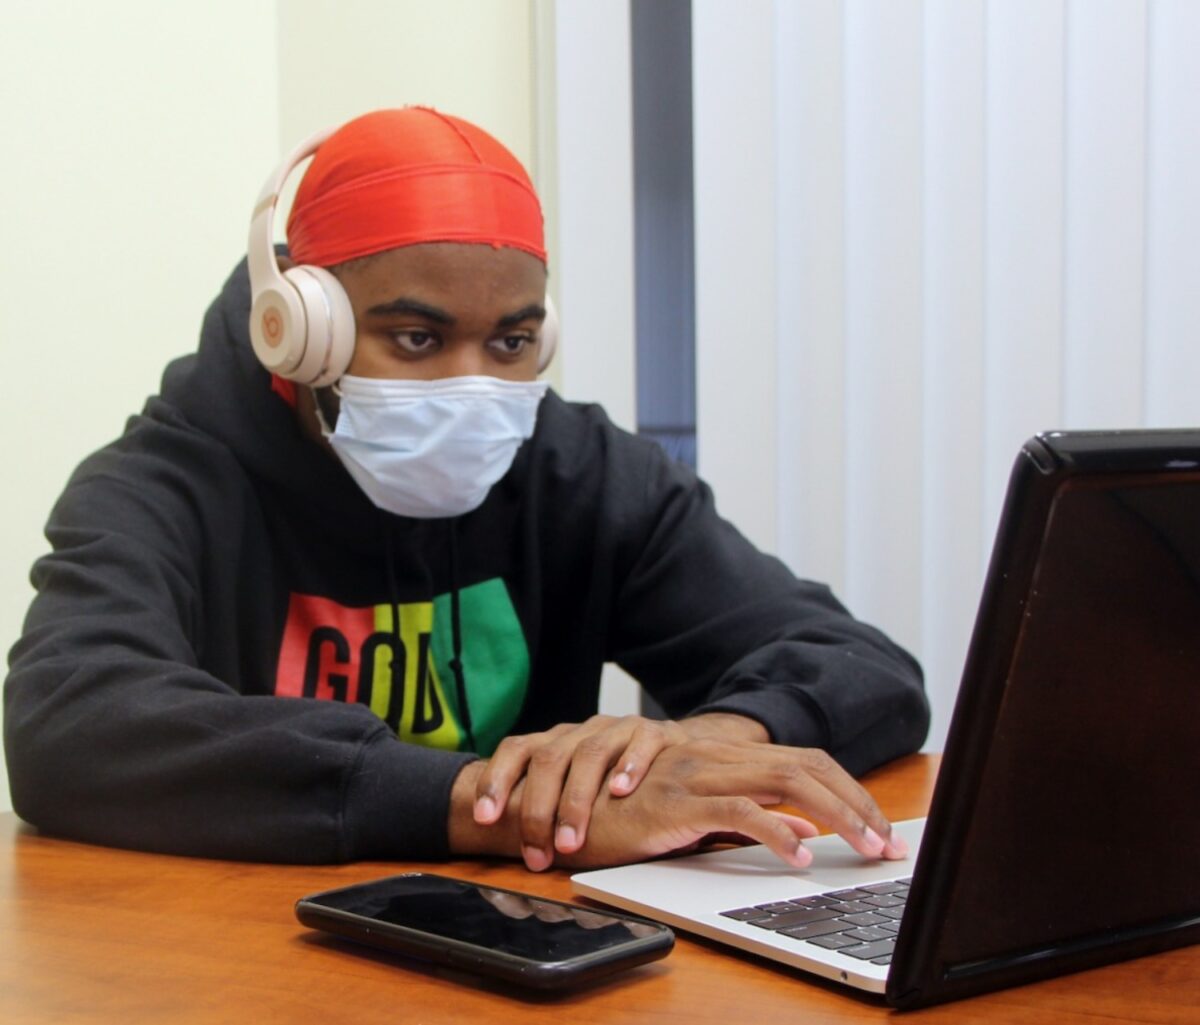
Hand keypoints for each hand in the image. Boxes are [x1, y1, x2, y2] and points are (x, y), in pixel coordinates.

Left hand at [471, 715, 692, 869]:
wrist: (678, 754)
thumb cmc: (618, 781)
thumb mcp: (578, 789)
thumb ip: (548, 806)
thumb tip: (504, 845)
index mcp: (556, 742)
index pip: (516, 749)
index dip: (495, 780)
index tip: (484, 819)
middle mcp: (583, 732)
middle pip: (549, 759)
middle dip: (537, 810)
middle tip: (536, 855)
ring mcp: (618, 729)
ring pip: (589, 753)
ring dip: (576, 800)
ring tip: (570, 841)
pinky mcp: (655, 733)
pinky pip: (641, 742)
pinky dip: (629, 765)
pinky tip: (620, 791)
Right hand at [555, 738, 908, 869]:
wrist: (559, 805)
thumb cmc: (623, 813)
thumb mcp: (698, 815)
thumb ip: (748, 816)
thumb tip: (803, 831)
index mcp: (726, 757)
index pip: (806, 763)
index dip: (849, 793)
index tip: (879, 829)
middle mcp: (719, 756)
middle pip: (809, 767)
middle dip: (858, 804)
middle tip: (890, 845)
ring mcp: (701, 773)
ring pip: (788, 782)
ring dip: (837, 816)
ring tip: (866, 849)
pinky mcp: (678, 800)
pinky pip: (739, 810)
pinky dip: (775, 830)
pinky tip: (797, 854)